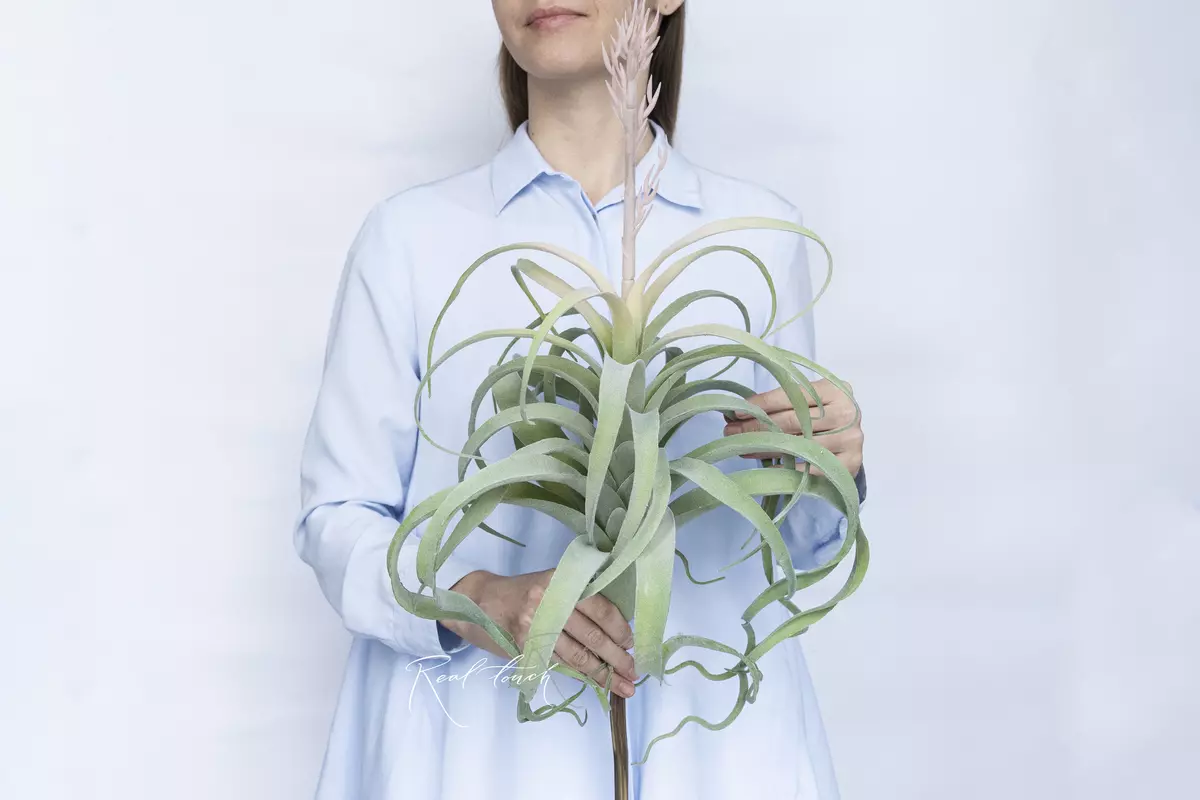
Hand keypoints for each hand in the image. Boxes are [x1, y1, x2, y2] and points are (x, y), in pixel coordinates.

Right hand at [444, 569, 638, 697]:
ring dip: (603, 673)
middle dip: (617, 657)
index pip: (600, 608)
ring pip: (578, 655)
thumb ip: (579, 598)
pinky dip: (581, 674)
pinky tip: (595, 682)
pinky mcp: (526, 647)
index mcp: (562, 582)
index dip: (619, 628)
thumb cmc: (523, 592)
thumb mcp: (553, 583)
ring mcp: (536, 627)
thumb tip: (617, 629)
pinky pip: (560, 663)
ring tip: (623, 686)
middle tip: (634, 672)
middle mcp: (550, 602)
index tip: (632, 643)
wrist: (478, 601)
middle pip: (592, 635)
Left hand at [722, 378, 863, 478]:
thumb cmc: (824, 417)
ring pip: (798, 445)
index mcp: (834, 390)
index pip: (792, 395)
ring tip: (743, 449)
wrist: (852, 440)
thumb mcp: (809, 402)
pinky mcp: (850, 463)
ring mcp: (850, 439)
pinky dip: (786, 468)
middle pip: (793, 421)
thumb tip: (740, 411)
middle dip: (757, 426)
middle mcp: (846, 412)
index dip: (762, 403)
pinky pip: (810, 467)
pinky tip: (766, 467)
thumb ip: (782, 402)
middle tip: (731, 432)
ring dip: (765, 448)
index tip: (736, 412)